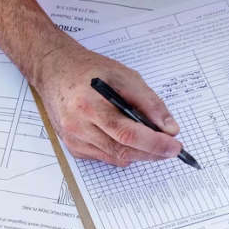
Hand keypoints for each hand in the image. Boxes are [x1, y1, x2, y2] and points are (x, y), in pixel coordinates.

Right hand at [33, 38, 182, 167]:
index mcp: (90, 105)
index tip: (174, 146)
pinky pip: (103, 157)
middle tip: (170, 149)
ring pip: (114, 157)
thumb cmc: (88, 70)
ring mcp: (73, 139)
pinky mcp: (72, 146)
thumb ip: (148, 102)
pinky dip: (120, 153)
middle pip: (122, 150)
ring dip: (138, 154)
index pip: (128, 133)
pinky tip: (126, 141)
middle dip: (151, 152)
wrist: (54, 71)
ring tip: (153, 144)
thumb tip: (168, 128)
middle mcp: (78, 126)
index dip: (154, 143)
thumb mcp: (124, 76)